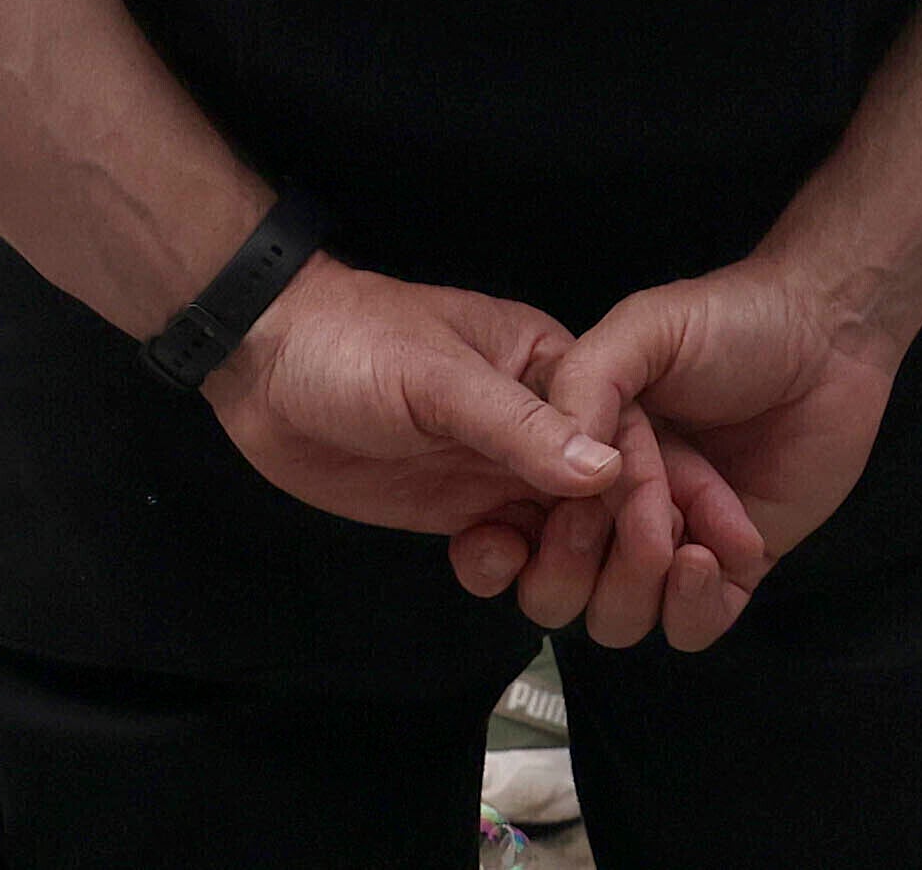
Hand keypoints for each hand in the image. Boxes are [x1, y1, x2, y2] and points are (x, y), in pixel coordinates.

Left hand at [199, 258, 639, 553]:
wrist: (263, 364)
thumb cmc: (354, 342)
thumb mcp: (439, 379)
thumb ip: (520, 426)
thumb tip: (607, 470)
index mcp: (549, 366)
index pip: (625, 429)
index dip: (647, 488)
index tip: (658, 542)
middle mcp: (535, 421)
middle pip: (603, 492)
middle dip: (608, 539)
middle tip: (587, 573)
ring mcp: (494, 467)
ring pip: (561, 531)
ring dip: (560, 564)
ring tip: (537, 579)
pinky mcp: (455, 506)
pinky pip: (507, 551)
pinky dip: (506, 569)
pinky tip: (479, 561)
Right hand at [534, 255, 906, 647]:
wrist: (825, 335)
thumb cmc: (730, 321)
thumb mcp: (640, 331)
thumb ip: (583, 385)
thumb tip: (553, 465)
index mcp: (576, 459)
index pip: (514, 535)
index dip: (512, 547)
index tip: (535, 524)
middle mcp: (615, 509)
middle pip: (556, 596)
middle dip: (579, 568)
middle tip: (627, 514)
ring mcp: (673, 542)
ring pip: (619, 620)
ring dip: (640, 584)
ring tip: (682, 532)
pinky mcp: (732, 567)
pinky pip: (693, 628)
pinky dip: (693, 604)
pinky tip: (712, 551)